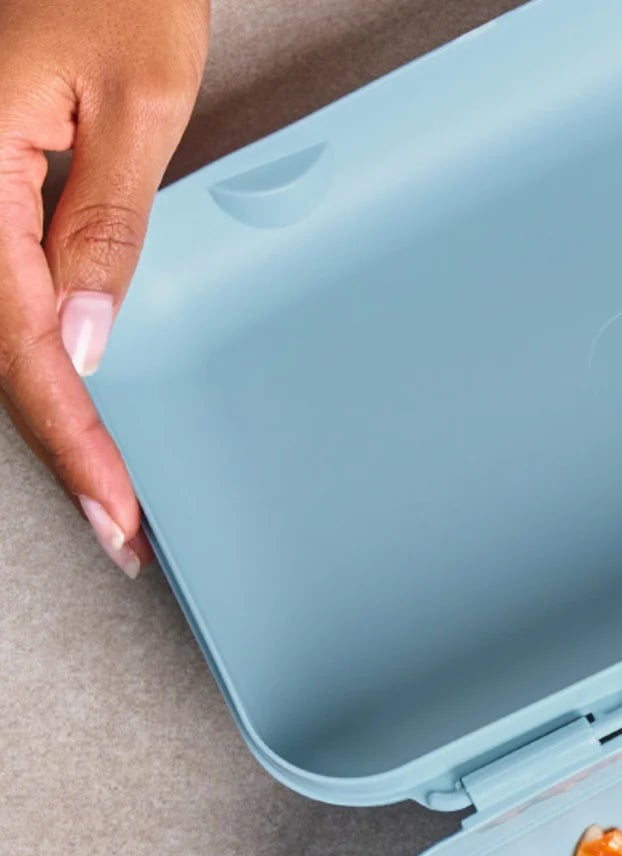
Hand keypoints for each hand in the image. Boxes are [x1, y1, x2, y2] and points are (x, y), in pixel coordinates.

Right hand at [0, 0, 207, 578]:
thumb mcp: (137, 98)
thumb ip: (106, 223)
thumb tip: (86, 341)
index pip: (22, 343)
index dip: (71, 440)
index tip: (116, 515)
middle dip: (57, 443)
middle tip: (117, 529)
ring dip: (43, 406)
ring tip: (100, 484)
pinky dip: (30, 349)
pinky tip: (70, 392)